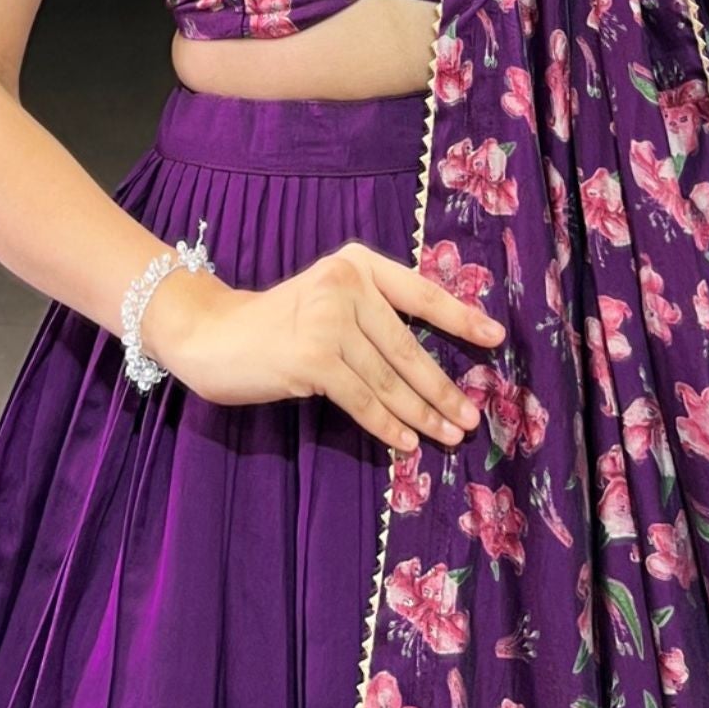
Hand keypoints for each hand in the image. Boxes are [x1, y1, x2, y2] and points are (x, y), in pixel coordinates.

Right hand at [150, 238, 504, 451]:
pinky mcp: (312, 358)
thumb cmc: (277, 323)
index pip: (419, 292)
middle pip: (407, 345)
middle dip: (442, 387)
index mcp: (357, 264)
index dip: (460, 317)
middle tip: (470, 417)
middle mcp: (346, 284)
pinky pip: (362, 399)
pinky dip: (387, 425)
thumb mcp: (328, 300)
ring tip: (448, 436)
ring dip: (422, 413)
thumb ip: (371, 316)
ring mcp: (328, 320)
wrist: (213, 334)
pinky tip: (405, 444)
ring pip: (389, 378)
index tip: (496, 338)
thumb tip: (428, 365)